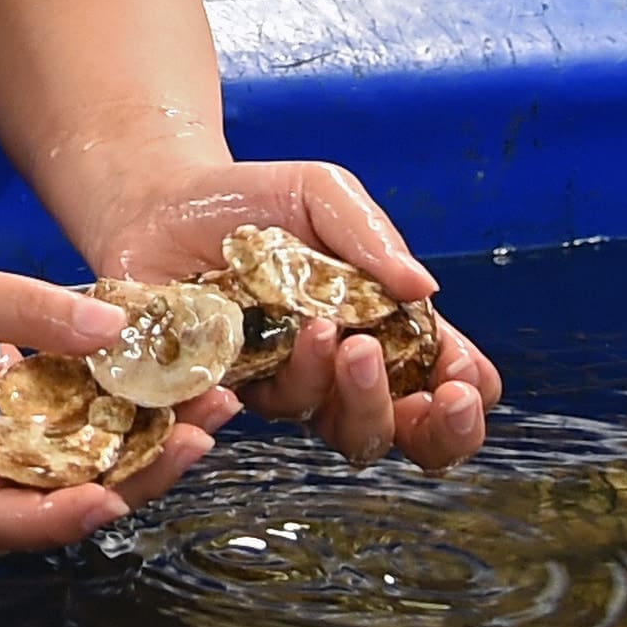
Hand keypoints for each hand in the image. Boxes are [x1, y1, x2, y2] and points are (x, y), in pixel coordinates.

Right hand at [0, 233, 237, 553]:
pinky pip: (81, 420)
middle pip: (64, 498)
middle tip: (199, 435)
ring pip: (85, 462)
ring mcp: (4, 434)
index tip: (107, 496)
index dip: (57, 520)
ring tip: (210, 405)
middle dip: (137, 477)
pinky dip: (127, 406)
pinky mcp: (23, 404)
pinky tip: (172, 378)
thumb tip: (116, 328)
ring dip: (148, 443)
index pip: (1, 518)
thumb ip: (26, 309)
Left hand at [83, 160, 503, 471]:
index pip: (444, 384)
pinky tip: (271, 349)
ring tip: (335, 335)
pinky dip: (278, 386)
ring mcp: (287, 386)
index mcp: (382, 326)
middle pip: (404, 431)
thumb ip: (373, 237)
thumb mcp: (322, 195)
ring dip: (356, 397)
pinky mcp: (230, 393)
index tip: (463, 382)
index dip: (465, 399)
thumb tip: (424, 288)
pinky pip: (260, 416)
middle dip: (430, 426)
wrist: (160, 200)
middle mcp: (341, 369)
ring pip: (342, 430)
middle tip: (433, 393)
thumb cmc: (253, 201)